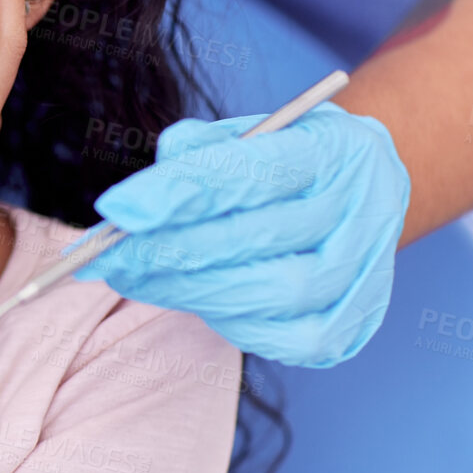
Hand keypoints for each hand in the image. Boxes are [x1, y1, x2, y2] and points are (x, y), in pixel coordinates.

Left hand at [71, 103, 409, 366]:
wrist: (358, 198)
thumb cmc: (286, 162)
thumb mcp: (249, 133)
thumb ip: (197, 150)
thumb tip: (140, 199)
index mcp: (339, 149)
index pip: (256, 171)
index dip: (181, 191)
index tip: (117, 208)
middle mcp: (367, 211)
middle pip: (259, 237)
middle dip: (169, 248)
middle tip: (106, 255)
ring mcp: (365, 275)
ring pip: (271, 292)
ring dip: (189, 287)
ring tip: (131, 275)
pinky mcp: (350, 327)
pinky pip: (282, 339)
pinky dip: (225, 320)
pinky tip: (185, 295)